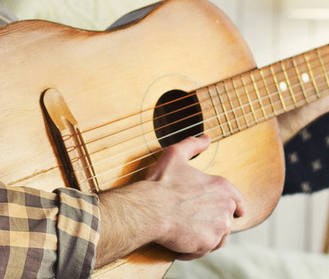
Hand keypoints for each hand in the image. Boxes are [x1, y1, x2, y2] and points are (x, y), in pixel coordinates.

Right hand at [146, 135, 244, 259]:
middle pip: (227, 219)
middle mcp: (225, 209)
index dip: (238, 205)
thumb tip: (206, 138)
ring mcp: (218, 229)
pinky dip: (194, 249)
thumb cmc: (160, 183)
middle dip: (214, 220)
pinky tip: (181, 244)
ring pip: (218, 237)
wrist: (148, 210)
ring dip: (207, 236)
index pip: (238, 200)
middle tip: (196, 220)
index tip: (238, 211)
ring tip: (189, 232)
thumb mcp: (174, 155)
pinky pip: (203, 250)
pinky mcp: (206, 245)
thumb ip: (193, 144)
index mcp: (222, 188)